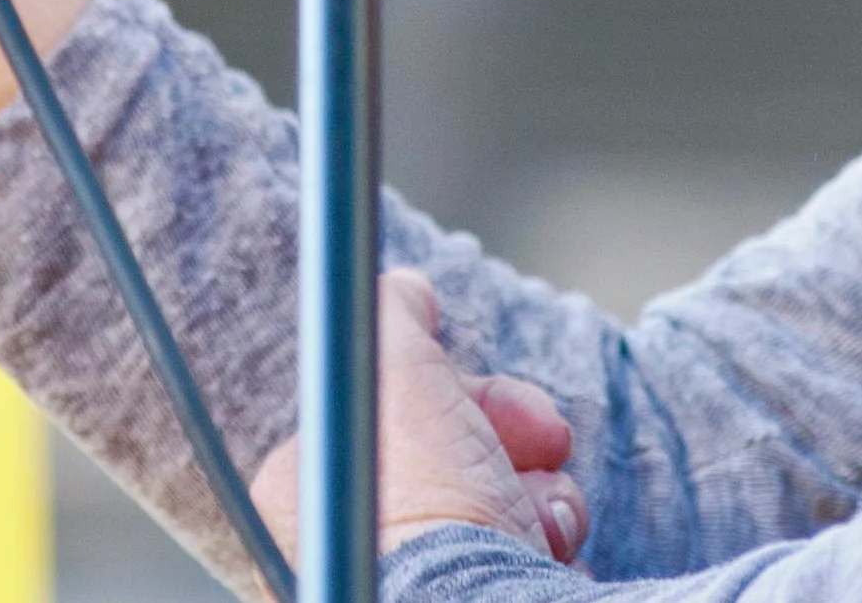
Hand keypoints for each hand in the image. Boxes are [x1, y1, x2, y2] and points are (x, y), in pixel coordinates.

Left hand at [251, 272, 588, 569]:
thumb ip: (395, 315)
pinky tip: (549, 559)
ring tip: (547, 522)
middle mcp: (352, 547)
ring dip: (543, 500)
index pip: (400, 415)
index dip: (463, 395)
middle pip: (454, 462)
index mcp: (312, 494)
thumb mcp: (399, 370)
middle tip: (546, 443)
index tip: (502, 396)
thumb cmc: (427, 506)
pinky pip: (521, 564)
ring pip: (500, 510)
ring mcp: (412, 588)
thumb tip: (404, 289)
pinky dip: (547, 551)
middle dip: (513, 446)